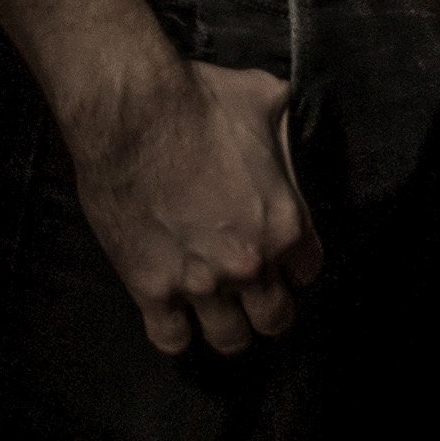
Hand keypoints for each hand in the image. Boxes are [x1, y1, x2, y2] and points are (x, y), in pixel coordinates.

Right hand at [61, 55, 322, 357]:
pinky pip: (172, 339)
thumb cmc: (199, 100)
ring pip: (230, 340)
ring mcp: (200, 282)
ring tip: (217, 312)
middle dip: (268, 308)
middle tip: (253, 294)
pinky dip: (175, 332)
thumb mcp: (266, 102)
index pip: (309, 271)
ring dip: (227, 327)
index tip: (280, 258)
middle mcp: (250, 263)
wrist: (130, 111)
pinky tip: (174, 315)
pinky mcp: (151, 288)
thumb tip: (297, 124)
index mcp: (285, 224)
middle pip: (276, 319)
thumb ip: (287, 130)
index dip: (295, 266)